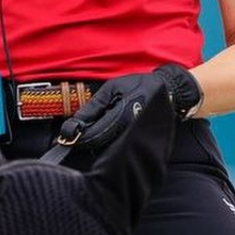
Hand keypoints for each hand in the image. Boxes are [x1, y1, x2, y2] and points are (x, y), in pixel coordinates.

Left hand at [58, 65, 201, 150]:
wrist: (170, 93)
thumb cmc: (141, 86)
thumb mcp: (114, 88)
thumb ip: (94, 106)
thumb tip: (75, 122)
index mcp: (122, 117)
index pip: (94, 134)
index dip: (76, 137)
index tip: (63, 138)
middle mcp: (128, 132)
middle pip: (98, 145)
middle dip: (81, 142)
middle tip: (64, 140)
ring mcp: (133, 139)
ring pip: (106, 148)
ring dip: (91, 143)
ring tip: (78, 136)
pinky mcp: (135, 141)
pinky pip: (114, 146)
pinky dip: (102, 143)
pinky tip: (96, 135)